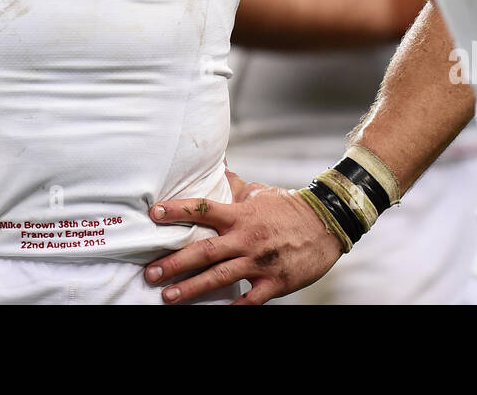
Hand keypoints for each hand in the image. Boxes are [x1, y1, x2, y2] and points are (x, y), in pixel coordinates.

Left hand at [144, 179, 342, 303]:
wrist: (326, 224)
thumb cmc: (287, 208)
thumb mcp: (259, 192)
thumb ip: (234, 185)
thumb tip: (216, 164)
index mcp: (240, 215)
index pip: (203, 209)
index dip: (177, 210)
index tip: (153, 214)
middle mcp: (246, 238)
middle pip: (205, 250)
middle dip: (175, 262)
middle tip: (150, 272)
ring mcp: (260, 262)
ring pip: (220, 276)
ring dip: (192, 287)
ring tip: (168, 296)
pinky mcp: (274, 282)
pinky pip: (250, 300)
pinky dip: (233, 309)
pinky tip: (216, 313)